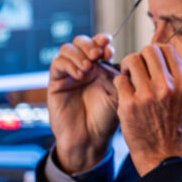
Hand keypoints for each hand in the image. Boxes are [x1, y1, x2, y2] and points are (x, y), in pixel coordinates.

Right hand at [48, 33, 119, 174]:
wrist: (90, 139)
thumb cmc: (106, 119)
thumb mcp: (119, 93)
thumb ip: (120, 74)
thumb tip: (126, 56)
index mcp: (100, 67)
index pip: (98, 44)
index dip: (102, 42)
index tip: (109, 50)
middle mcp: (84, 68)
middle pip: (81, 42)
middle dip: (89, 44)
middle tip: (97, 54)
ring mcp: (69, 74)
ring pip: (67, 49)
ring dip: (78, 54)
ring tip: (88, 67)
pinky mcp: (56, 83)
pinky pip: (57, 64)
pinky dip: (68, 64)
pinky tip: (79, 74)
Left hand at [114, 44, 181, 175]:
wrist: (164, 158)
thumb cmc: (174, 129)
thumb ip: (178, 78)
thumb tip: (163, 55)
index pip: (167, 49)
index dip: (156, 53)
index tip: (151, 64)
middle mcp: (168, 87)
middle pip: (149, 50)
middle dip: (141, 57)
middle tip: (137, 70)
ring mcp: (148, 95)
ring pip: (131, 60)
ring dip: (128, 67)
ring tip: (129, 78)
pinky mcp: (129, 104)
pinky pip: (119, 79)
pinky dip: (120, 84)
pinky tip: (125, 94)